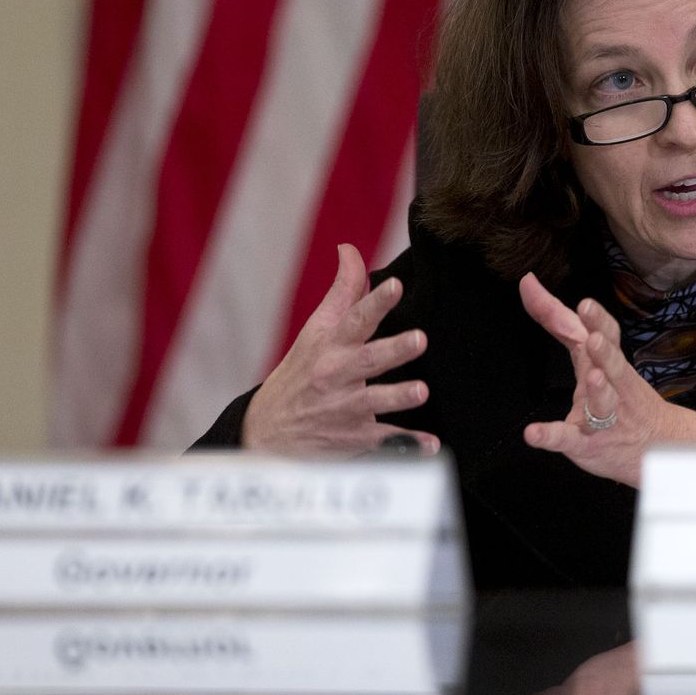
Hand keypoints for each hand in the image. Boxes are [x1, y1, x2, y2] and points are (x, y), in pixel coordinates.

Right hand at [243, 244, 438, 455]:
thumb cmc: (301, 373)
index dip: (375, 302)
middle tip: (420, 339)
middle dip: (394, 349)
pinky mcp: (353, 437)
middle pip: (369, 359)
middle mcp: (336, 374)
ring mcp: (344, 408)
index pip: (355, 319)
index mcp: (330, 345)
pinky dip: (407, 445)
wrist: (265, 431)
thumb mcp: (315, 331)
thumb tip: (350, 249)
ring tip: (421, 391)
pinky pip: (384, 441)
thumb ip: (342, 293)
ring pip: (374, 401)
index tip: (394, 285)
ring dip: (398, 397)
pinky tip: (430, 445)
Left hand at [517, 274, 695, 486]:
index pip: (608, 336)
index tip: (586, 305)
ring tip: (594, 378)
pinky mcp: (586, 443)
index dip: (598, 321)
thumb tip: (529, 284)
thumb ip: (560, 321)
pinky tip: (533, 433)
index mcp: (611, 362)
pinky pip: (568, 439)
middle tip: (595, 338)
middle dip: (604, 352)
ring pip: (603, 403)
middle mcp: (612, 386)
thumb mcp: (592, 354)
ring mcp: (602, 416)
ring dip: (599, 391)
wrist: (657, 444)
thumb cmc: (619, 394)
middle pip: (612, 366)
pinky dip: (550, 436)